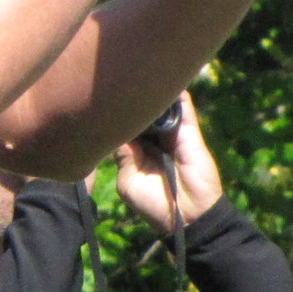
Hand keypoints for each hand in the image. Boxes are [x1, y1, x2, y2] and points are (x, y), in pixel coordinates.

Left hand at [113, 91, 224, 230]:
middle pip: (142, 114)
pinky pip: (184, 112)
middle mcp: (154, 142)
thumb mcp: (129, 182)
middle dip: (133, 101)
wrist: (187, 217)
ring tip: (140, 74)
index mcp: (137, 153)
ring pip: (162, 110)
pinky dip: (178, 97)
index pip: (124, 127)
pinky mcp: (189, 135)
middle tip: (119, 80)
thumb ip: (122, 156)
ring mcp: (172, 136)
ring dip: (154, 96)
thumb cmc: (154, 204)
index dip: (115, 115)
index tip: (103, 98)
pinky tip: (168, 79)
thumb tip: (114, 131)